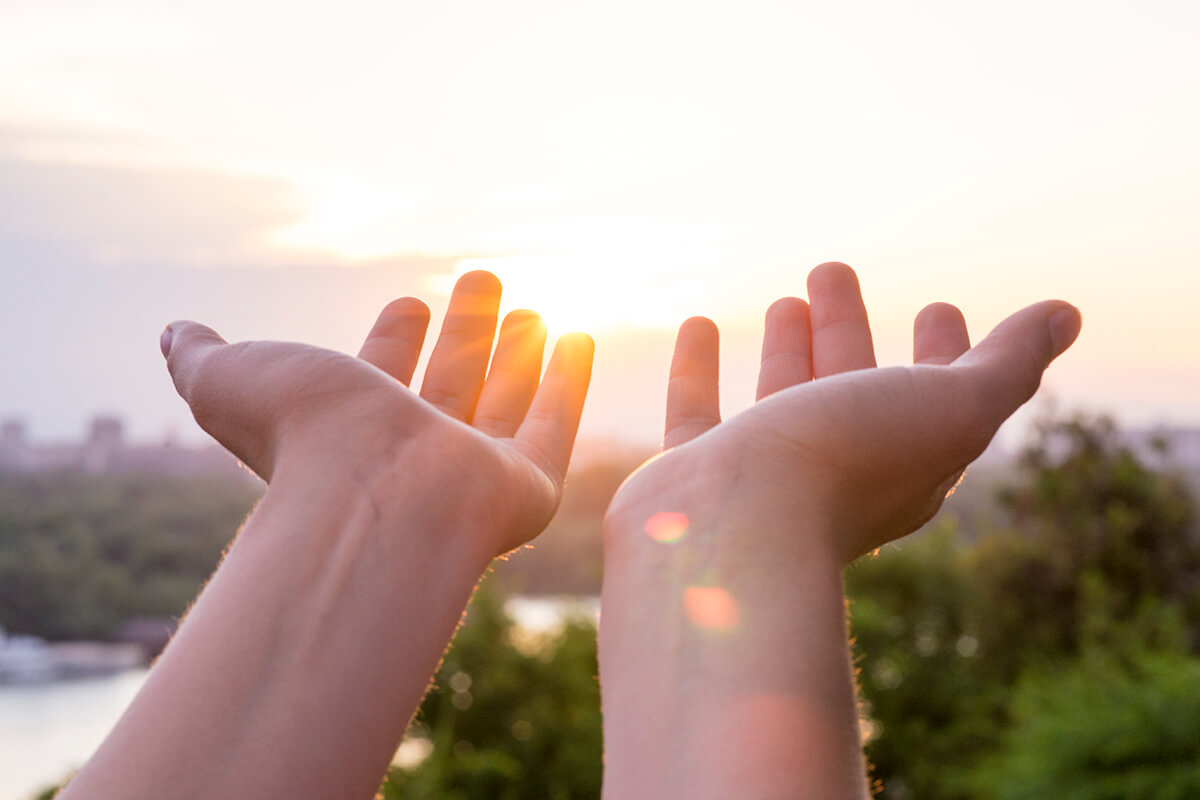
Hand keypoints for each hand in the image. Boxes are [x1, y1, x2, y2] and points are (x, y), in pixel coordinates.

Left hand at [161, 270, 593, 557]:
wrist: (371, 498)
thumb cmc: (301, 438)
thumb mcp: (228, 380)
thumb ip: (201, 358)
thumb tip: (175, 334)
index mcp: (354, 428)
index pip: (382, 374)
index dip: (394, 339)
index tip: (410, 301)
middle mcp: (415, 452)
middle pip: (449, 381)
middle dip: (466, 332)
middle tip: (483, 281)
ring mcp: (473, 473)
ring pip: (503, 400)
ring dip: (517, 352)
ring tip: (531, 308)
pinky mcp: (526, 488)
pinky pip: (554, 427)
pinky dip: (568, 384)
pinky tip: (578, 340)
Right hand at [607, 261, 1081, 563]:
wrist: (732, 533)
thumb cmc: (845, 466)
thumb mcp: (952, 407)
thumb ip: (1007, 363)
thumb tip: (1065, 314)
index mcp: (904, 461)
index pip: (936, 399)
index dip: (946, 354)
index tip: (938, 308)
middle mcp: (835, 469)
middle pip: (850, 386)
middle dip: (849, 329)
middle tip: (832, 269)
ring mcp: (764, 474)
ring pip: (781, 397)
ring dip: (788, 345)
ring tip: (787, 297)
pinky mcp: (698, 475)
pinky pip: (697, 410)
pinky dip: (697, 366)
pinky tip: (697, 323)